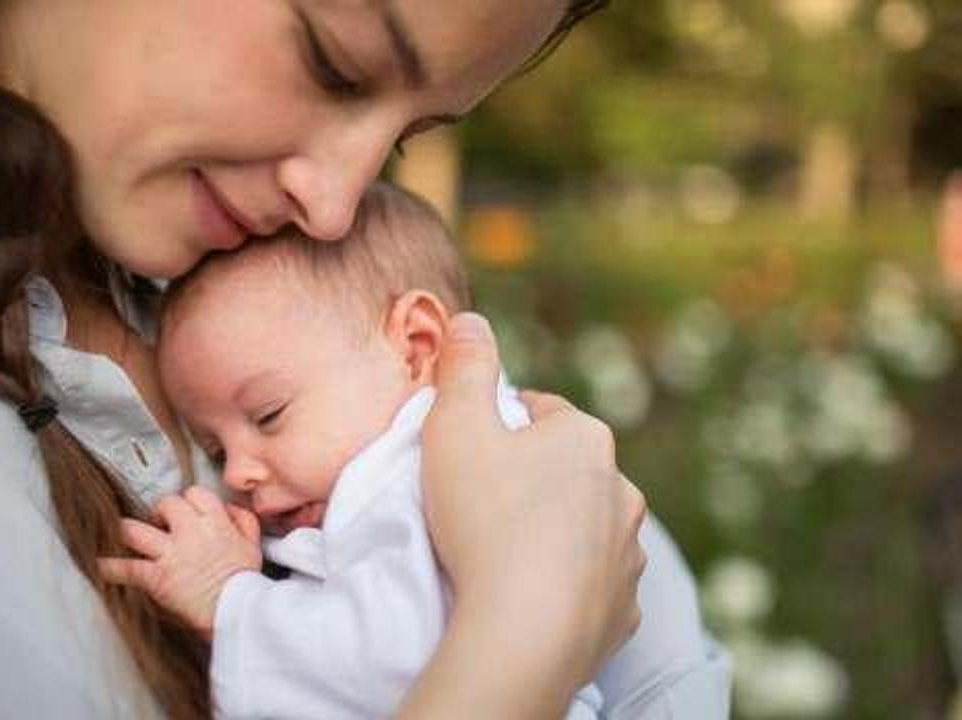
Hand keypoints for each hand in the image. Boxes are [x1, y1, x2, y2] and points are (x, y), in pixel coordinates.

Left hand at [99, 486, 262, 636]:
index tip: (186, 512)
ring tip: (119, 532)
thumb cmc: (245, 581)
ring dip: (125, 531)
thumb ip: (242, 519)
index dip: (189, 501)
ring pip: (135, 530)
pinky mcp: (157, 577)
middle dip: (160, 511)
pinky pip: (126, 568)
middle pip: (165, 504)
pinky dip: (110, 568)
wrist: (237, 612)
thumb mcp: (252, 544)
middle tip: (160, 523)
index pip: (194, 494)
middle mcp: (189, 532)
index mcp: (214, 521)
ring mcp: (170, 554)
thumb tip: (228, 508)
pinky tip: (98, 565)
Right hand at [414, 312, 646, 711]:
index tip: (468, 453)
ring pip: (586, 527)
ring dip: (554, 532)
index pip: (540, 412)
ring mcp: (628, 553)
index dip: (499, 426)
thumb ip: (464, 367)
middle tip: (479, 504)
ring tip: (503, 554)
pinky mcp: (624, 610)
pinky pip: (592, 585)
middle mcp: (622, 490)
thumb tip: (472, 320)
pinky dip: (567, 585)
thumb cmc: (485, 518)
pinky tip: (529, 595)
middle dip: (531, 479)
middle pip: (567, 470)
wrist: (524, 632)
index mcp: (585, 438)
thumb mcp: (455, 426)